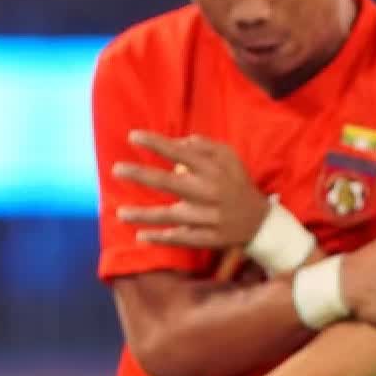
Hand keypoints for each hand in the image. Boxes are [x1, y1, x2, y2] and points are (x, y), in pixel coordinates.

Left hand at [111, 133, 267, 249]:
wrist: (258, 221)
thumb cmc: (236, 183)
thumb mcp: (228, 157)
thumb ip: (203, 145)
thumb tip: (176, 142)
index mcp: (213, 169)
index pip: (180, 153)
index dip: (156, 144)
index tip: (132, 136)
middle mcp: (208, 192)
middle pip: (170, 183)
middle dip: (141, 176)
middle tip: (117, 170)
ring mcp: (207, 217)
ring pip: (171, 216)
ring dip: (144, 215)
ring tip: (121, 213)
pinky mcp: (207, 238)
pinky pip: (180, 239)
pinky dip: (161, 238)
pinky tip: (141, 236)